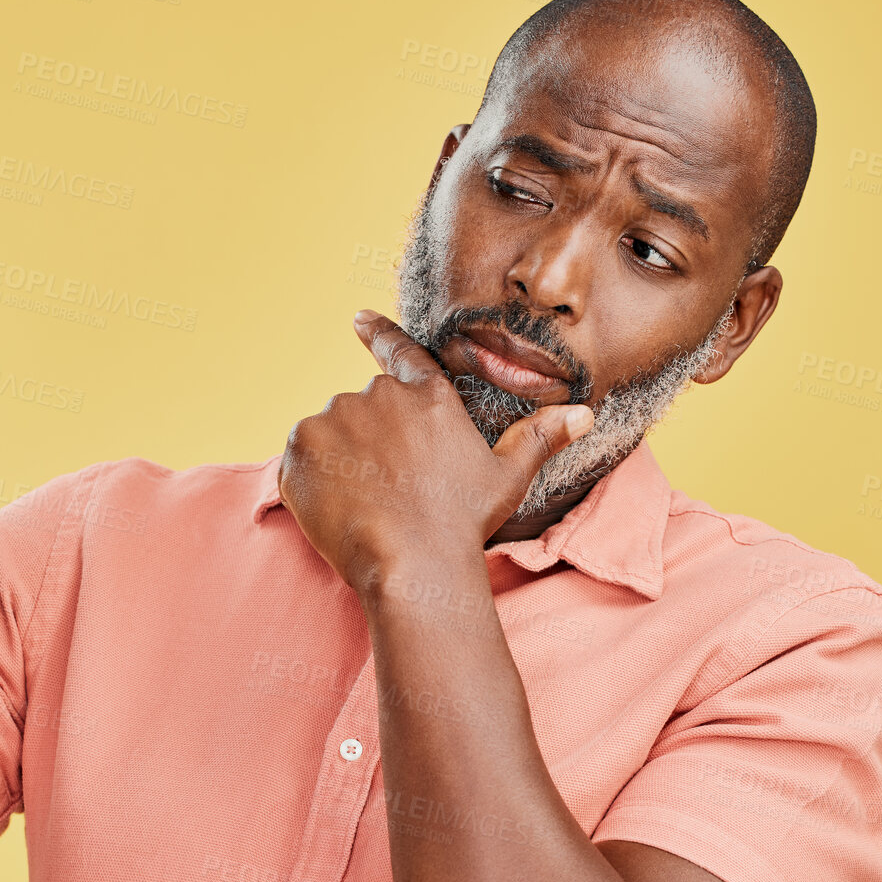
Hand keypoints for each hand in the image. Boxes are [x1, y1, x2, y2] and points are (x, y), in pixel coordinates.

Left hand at [277, 309, 593, 589]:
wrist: (412, 563)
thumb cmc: (461, 523)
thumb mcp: (505, 478)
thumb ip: (537, 438)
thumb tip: (584, 414)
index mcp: (425, 395)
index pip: (398, 352)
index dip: (377, 333)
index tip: (358, 319)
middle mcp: (377, 395)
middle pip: (361, 412)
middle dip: (366, 445)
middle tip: (385, 492)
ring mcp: (334, 418)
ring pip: (328, 435)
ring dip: (337, 462)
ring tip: (364, 505)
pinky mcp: (300, 447)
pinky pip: (297, 460)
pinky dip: (309, 481)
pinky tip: (334, 509)